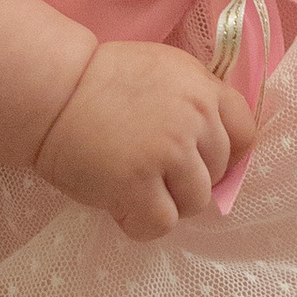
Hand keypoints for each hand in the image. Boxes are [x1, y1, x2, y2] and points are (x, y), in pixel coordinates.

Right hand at [34, 40, 255, 235]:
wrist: (51, 92)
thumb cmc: (99, 82)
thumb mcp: (163, 72)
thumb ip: (195, 103)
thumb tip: (216, 150)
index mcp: (203, 87)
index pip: (245, 133)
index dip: (224, 153)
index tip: (198, 159)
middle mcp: (194, 118)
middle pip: (217, 173)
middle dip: (187, 178)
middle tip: (149, 170)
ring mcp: (168, 153)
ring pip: (195, 203)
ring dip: (166, 203)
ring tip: (133, 186)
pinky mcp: (137, 185)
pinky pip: (161, 224)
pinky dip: (140, 223)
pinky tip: (120, 205)